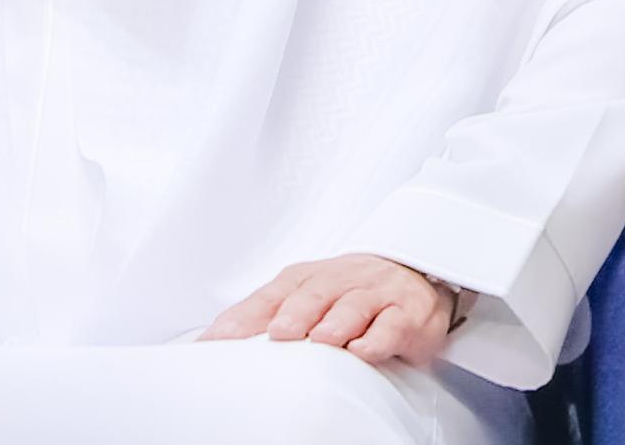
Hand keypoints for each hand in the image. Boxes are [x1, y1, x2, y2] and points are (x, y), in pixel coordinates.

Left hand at [199, 254, 460, 367]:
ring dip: (335, 322)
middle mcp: (338, 282)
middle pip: (312, 294)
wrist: (413, 273)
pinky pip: (391, 326)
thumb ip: (267, 314)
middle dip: (294, 313)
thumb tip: (212, 341)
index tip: (219, 340)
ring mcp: (373, 296)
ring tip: (321, 340)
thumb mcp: (307, 295)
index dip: (245, 316)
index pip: (271, 294)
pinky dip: (377, 338)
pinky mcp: (406, 315)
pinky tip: (363, 350)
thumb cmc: (349, 291)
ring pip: (351, 306)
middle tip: (277, 333)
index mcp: (307, 279)